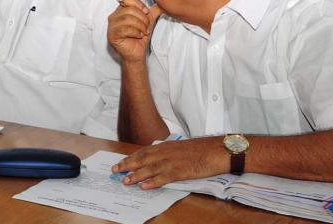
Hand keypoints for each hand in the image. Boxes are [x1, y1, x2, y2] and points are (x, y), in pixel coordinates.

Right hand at [108, 0, 161, 62]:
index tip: (147, 13)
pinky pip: (124, 29)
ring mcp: (111, 26)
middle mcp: (114, 17)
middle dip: (142, 18)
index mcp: (120, 11)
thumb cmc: (139, 38)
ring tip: (144, 32)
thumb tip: (160, 4)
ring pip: (127, 19)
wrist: (136, 54)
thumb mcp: (147, 22)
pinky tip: (139, 36)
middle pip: (129, 9)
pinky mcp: (112, 35)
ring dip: (140, 26)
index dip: (139, 4)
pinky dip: (135, 32)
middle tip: (147, 27)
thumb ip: (152, 12)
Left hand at [112, 137, 226, 188]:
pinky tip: (144, 186)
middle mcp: (166, 152)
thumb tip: (158, 156)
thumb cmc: (202, 148)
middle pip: (142, 159)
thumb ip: (168, 150)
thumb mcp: (180, 146)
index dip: (131, 157)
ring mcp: (172, 162)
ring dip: (136, 175)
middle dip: (127, 165)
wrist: (217, 149)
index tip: (121, 161)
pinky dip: (152, 182)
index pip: (143, 151)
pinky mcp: (180, 171)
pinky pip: (163, 178)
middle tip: (115, 170)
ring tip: (125, 181)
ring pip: (149, 169)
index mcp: (166, 146)